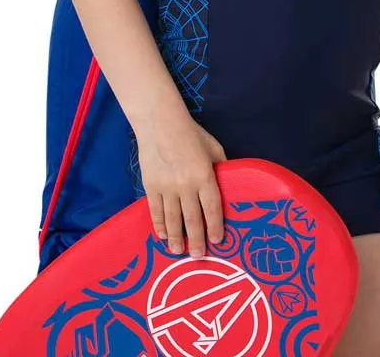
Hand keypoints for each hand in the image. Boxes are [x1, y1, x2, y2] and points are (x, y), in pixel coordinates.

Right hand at [136, 115, 227, 258]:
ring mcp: (166, 187)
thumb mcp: (213, 148)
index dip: (214, 227)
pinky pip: (156, 211)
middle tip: (198, 256)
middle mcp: (186, 185)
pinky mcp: (151, 186)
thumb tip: (229, 184)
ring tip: (178, 252)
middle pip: (192, 220)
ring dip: (176, 239)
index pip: (212, 208)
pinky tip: (162, 235)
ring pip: (172, 220)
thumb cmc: (191, 134)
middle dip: (196, 241)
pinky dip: (159, 225)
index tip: (217, 242)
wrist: (160, 123)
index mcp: (204, 175)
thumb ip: (221, 167)